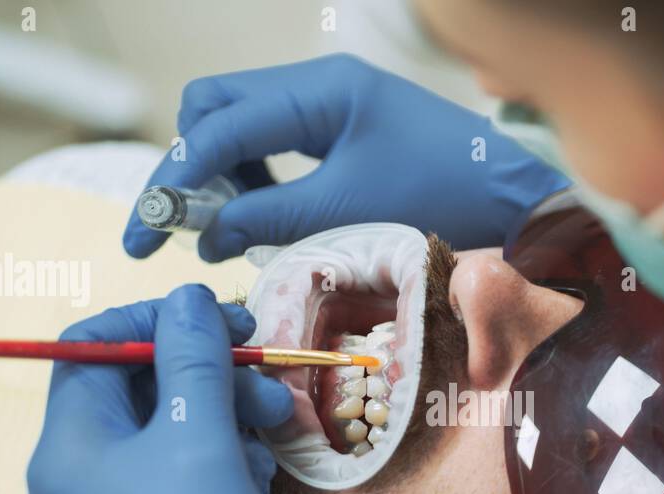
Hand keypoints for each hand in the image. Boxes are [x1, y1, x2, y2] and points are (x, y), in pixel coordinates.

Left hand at [23, 284, 320, 493]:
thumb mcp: (204, 447)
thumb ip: (193, 361)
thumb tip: (187, 297)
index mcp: (65, 452)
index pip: (92, 348)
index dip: (158, 321)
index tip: (223, 321)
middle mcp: (64, 489)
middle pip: (132, 397)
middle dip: (205, 379)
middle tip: (268, 383)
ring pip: (155, 446)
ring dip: (218, 426)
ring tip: (273, 440)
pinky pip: (163, 493)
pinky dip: (209, 473)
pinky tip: (256, 483)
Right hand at [121, 53, 569, 261]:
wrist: (518, 201)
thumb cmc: (446, 198)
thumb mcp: (349, 212)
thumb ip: (270, 219)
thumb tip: (203, 237)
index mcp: (318, 92)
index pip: (217, 127)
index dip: (175, 183)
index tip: (145, 236)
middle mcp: (317, 87)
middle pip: (216, 109)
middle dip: (188, 167)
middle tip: (177, 232)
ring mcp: (331, 105)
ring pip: (242, 126)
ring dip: (222, 178)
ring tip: (226, 235)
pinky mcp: (344, 131)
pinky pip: (276, 146)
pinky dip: (257, 182)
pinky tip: (263, 222)